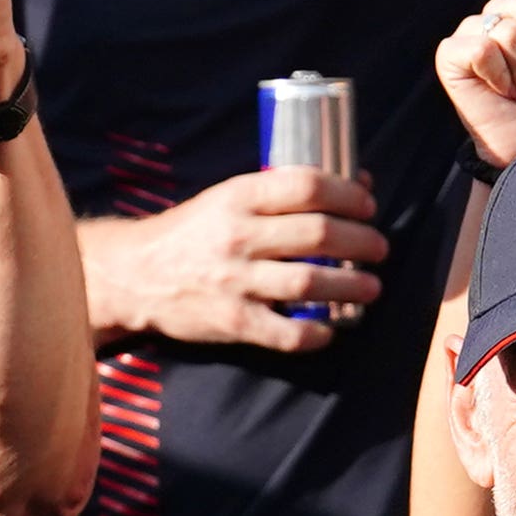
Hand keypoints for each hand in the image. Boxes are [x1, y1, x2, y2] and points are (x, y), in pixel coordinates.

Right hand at [86, 167, 382, 352]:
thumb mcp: (227, 198)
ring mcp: (235, 280)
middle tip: (379, 248)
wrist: (135, 274)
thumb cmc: (194, 232)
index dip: (347, 195)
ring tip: (371, 287)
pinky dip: (316, 334)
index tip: (367, 205)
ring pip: (310, 283)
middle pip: (318, 234)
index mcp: (238, 197)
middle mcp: (237, 236)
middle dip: (361, 241)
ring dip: (352, 286)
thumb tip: (354, 181)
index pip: (306, 186)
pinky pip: (286, 333)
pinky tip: (331, 330)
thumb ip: (280, 193)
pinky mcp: (232, 320)